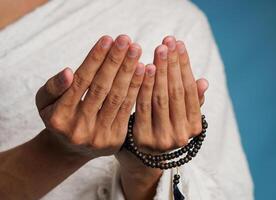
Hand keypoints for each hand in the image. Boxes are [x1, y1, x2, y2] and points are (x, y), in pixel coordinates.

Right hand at [35, 35, 144, 157]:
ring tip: (136, 50)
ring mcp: (99, 136)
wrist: (71, 148)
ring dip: (128, 71)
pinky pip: (127, 109)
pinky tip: (143, 69)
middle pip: (101, 88)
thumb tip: (69, 72)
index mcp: (58, 118)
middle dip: (115, 61)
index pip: (80, 82)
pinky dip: (136, 88)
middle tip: (126, 39)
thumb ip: (54, 86)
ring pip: (117, 98)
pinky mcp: (116, 139)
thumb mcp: (45, 102)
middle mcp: (79, 129)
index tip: (108, 39)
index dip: (95, 59)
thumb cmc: (58, 116)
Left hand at [117, 36, 207, 168]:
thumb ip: (192, 102)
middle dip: (172, 64)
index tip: (179, 45)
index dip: (185, 66)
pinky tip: (143, 67)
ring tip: (158, 49)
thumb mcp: (182, 118)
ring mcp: (162, 138)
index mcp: (194, 128)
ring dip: (160, 70)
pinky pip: (143, 105)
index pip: (190, 91)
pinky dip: (144, 85)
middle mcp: (181, 136)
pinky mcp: (142, 138)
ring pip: (161, 97)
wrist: (142, 158)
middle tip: (168, 41)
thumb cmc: (164, 128)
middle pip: (176, 92)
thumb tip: (204, 82)